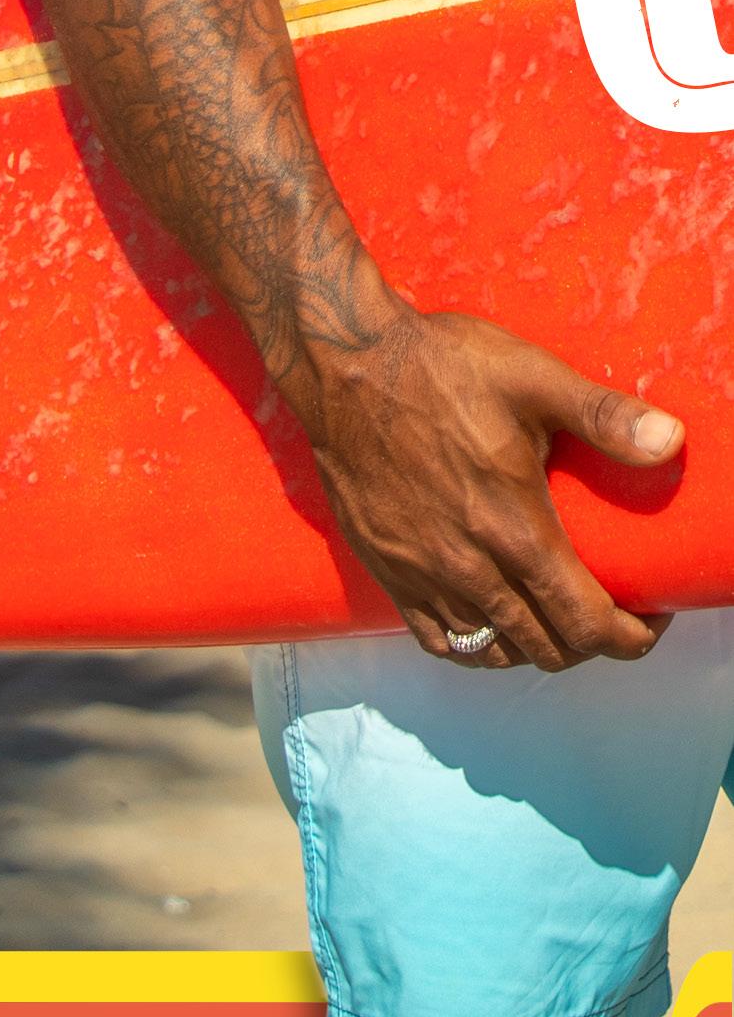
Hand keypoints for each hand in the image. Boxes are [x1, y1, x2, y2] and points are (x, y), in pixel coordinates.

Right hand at [286, 301, 683, 669]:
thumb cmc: (438, 366)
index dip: (632, 637)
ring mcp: (422, 574)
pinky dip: (475, 646)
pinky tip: (490, 623)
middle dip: (592, 642)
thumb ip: (604, 416)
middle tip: (609, 609)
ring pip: (495, 651)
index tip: (650, 616)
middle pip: (549, 648)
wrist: (344, 364)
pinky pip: (438, 641)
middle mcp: (469, 567)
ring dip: (537, 646)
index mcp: (514, 530)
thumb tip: (672, 441)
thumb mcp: (530, 378)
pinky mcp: (386, 568)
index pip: (587, 626)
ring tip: (554, 616)